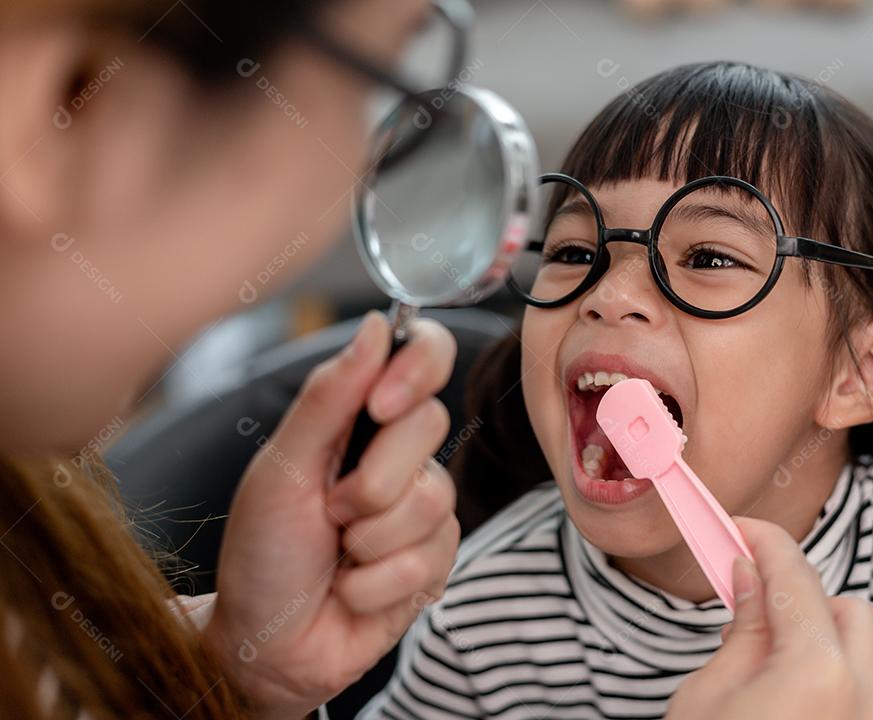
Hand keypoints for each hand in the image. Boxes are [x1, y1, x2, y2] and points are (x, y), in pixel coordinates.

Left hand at [204, 311, 459, 719]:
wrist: (266, 645)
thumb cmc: (262, 552)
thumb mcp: (281, 469)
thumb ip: (328, 397)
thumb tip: (376, 325)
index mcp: (361, 419)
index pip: (425, 356)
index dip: (418, 368)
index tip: (382, 404)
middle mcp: (401, 456)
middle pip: (431, 426)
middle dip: (370, 480)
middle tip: (330, 510)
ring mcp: (423, 509)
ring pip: (433, 499)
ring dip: (368, 539)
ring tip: (338, 554)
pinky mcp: (436, 561)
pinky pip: (430, 557)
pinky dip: (376, 582)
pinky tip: (352, 589)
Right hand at [666, 517, 872, 719]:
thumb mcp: (707, 693)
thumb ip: (742, 629)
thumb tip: (748, 577)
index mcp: (819, 674)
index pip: (796, 580)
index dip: (764, 542)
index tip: (741, 529)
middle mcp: (864, 700)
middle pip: (848, 610)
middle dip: (802, 595)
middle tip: (750, 595)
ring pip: (864, 654)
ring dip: (819, 636)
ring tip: (763, 651)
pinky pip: (863, 692)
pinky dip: (830, 675)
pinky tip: (785, 685)